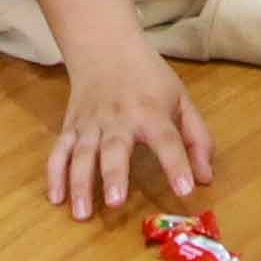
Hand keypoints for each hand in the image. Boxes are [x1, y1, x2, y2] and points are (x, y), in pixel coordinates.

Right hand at [47, 40, 214, 220]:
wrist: (105, 46)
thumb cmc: (149, 78)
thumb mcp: (181, 100)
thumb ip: (197, 139)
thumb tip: (206, 179)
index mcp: (151, 112)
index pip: (167, 140)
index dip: (177, 165)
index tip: (185, 190)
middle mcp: (118, 118)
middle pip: (114, 148)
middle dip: (114, 175)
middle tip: (116, 203)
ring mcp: (90, 123)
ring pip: (81, 154)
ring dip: (80, 183)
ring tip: (82, 214)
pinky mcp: (70, 126)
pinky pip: (59, 151)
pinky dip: (54, 175)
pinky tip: (56, 198)